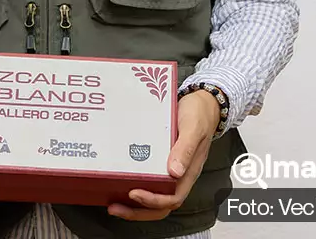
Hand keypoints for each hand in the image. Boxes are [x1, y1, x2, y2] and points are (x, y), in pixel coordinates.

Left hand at [108, 89, 219, 220]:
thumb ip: (185, 149)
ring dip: (135, 205)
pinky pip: (149, 180)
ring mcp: (170, 170)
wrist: (202, 103)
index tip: (134, 193)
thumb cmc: (199, 115)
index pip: (172, 198)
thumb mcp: (193, 128)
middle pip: (161, 205)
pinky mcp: (161, 161)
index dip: (153, 201)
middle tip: (115, 208)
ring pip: (154, 196)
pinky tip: (118, 184)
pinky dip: (134, 187)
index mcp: (188, 172)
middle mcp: (179, 175)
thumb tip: (175, 172)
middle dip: (138, 211)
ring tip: (113, 204)